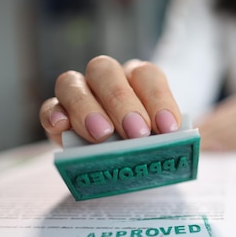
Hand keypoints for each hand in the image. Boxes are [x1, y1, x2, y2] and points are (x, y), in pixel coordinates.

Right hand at [39, 56, 181, 145]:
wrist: (126, 164)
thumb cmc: (151, 146)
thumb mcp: (167, 140)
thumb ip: (174, 136)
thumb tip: (185, 138)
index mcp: (138, 79)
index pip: (147, 76)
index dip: (158, 99)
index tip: (168, 128)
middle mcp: (106, 79)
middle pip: (106, 71)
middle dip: (122, 101)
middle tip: (137, 133)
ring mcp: (77, 93)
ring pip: (71, 84)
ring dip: (87, 108)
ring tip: (102, 135)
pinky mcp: (56, 114)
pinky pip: (49, 107)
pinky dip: (54, 115)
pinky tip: (62, 127)